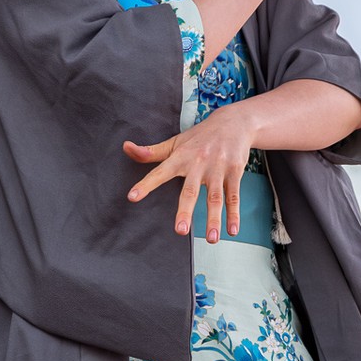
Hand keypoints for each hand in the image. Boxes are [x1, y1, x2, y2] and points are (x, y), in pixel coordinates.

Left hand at [124, 102, 251, 241]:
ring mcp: (218, 169)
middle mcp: (199, 163)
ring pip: (215, 197)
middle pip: (191, 190)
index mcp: (180, 157)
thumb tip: (126, 147)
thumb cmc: (200, 137)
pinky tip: (232, 231)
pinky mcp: (234, 172)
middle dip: (186, 211)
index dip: (146, 184)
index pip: (159, 172)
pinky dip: (234, 214)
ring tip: (211, 239)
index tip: (132, 197)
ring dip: (214, 219)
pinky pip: (234, 196)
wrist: (234, 122)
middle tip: (181, 231)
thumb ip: (151, 152)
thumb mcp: (175, 143)